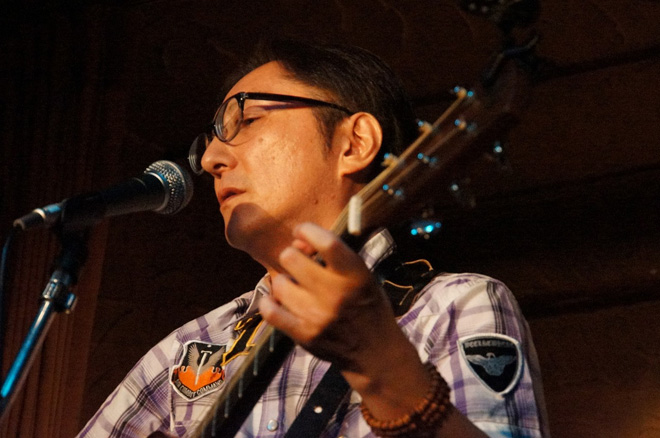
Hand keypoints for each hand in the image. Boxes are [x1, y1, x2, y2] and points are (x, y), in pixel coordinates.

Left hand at [258, 222, 397, 371]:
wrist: (374, 352)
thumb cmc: (368, 306)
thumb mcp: (364, 275)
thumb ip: (336, 257)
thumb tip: (299, 241)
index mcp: (355, 275)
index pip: (326, 242)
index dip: (307, 231)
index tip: (302, 232)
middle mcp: (335, 294)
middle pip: (291, 258)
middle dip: (292, 257)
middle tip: (299, 264)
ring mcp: (317, 316)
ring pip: (279, 283)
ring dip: (285, 282)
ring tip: (295, 288)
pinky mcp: (303, 334)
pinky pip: (270, 311)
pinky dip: (270, 303)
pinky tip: (278, 301)